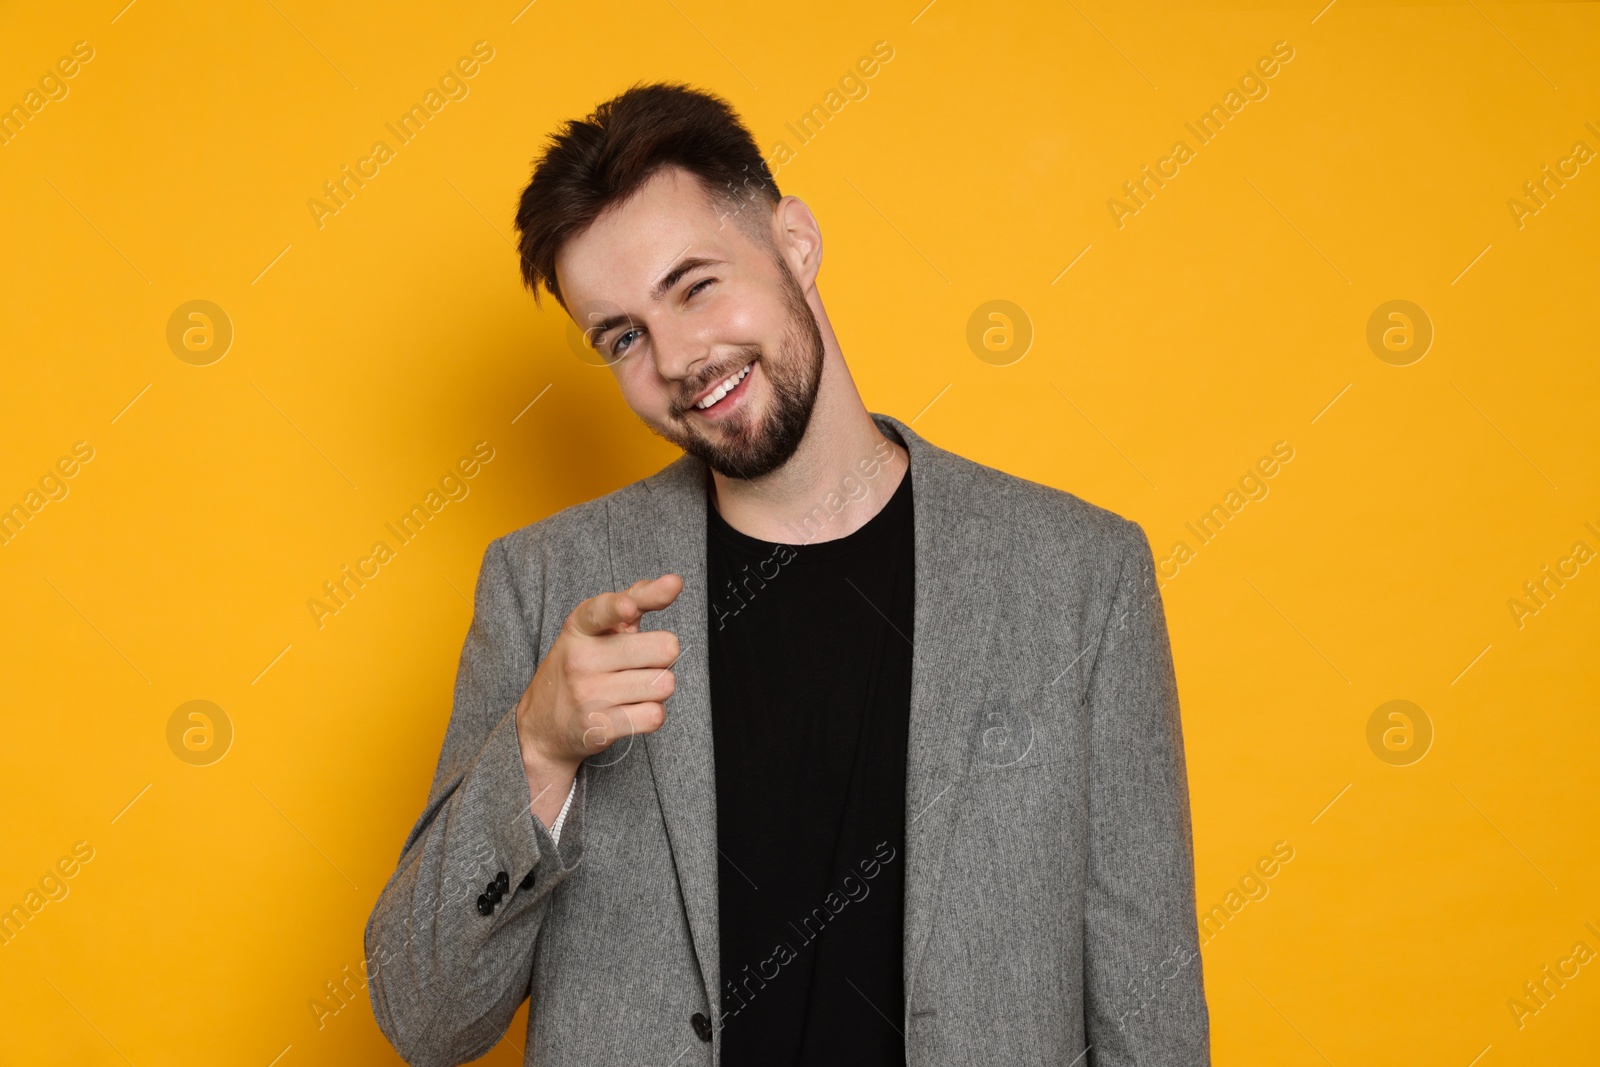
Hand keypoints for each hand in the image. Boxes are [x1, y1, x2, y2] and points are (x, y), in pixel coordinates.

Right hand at [514, 574, 682, 825]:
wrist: (542, 724)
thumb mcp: (598, 628)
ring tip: (633, 687)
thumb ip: (636, 598)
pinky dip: (652, 714)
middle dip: (663, 656)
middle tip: (641, 662)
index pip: (602, 611)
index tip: (629, 609)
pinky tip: (631, 710)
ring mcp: (588, 694)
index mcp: (581, 627)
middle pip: (663, 649)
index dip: (620, 607)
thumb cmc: (582, 666)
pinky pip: (654, 716)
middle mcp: (581, 658)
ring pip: (664, 684)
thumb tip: (673, 582)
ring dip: (658, 687)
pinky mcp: (599, 727)